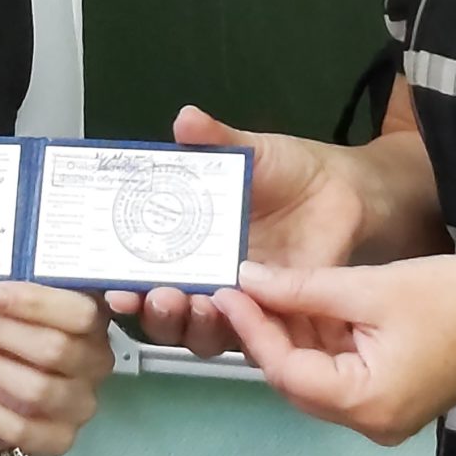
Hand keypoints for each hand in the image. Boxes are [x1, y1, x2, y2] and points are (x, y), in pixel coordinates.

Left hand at [0, 282, 114, 455]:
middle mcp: (97, 366)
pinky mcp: (61, 439)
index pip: (80, 313)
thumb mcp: (27, 312)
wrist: (21, 396)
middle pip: (55, 349)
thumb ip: (21, 299)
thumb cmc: (24, 339)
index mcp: (96, 326)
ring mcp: (81, 405)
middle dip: (3, 331)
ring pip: (38, 389)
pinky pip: (21, 429)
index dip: (32, 302)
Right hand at [107, 105, 375, 357]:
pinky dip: (241, 332)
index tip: (112, 288)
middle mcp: (204, 279)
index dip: (123, 287)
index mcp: (185, 244)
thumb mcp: (249, 151)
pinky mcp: (275, 315)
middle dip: (154, 312)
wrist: (343, 189)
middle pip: (164, 315)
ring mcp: (239, 301)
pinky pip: (252, 337)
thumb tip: (186, 118)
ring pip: (201, 333)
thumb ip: (216, 140)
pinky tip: (237, 314)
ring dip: (191, 324)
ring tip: (195, 304)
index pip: (140, 277)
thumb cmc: (288, 171)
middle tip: (155, 295)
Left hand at [215, 255, 455, 444]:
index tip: (226, 289)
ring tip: (260, 290)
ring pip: (314, 377)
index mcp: (364, 404)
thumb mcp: (372, 287)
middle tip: (237, 287)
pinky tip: (299, 304)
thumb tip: (246, 279)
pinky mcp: (390, 400)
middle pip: (295, 380)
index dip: (252, 328)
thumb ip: (304, 289)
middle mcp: (368, 424)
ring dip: (290, 336)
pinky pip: (339, 374)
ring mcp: (380, 416)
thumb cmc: (455, 297)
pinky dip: (319, 343)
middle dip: (265, 333)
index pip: (285, 370)